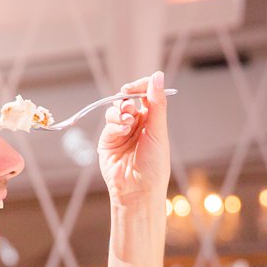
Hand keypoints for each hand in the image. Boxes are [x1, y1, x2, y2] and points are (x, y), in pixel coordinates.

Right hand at [98, 71, 169, 204]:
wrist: (138, 191)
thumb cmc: (154, 165)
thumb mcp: (159, 132)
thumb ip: (157, 104)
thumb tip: (158, 75)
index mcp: (153, 121)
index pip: (146, 94)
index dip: (140, 87)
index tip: (134, 89)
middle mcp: (137, 125)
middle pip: (128, 99)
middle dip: (127, 99)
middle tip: (129, 108)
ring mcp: (122, 132)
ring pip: (116, 110)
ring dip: (120, 112)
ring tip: (127, 123)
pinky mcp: (108, 141)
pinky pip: (109, 123)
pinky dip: (115, 124)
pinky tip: (122, 131)